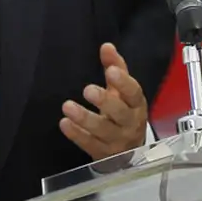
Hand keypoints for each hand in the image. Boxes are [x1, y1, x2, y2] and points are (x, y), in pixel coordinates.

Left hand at [60, 43, 148, 160]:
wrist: (128, 152)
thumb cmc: (124, 113)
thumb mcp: (123, 92)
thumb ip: (116, 68)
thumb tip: (106, 46)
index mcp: (136, 105)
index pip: (134, 93)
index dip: (124, 83)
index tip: (111, 71)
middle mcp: (130, 124)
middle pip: (120, 113)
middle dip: (105, 101)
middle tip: (87, 90)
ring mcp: (117, 141)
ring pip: (103, 130)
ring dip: (85, 118)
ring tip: (68, 106)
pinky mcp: (103, 154)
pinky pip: (90, 144)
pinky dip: (77, 134)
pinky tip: (65, 123)